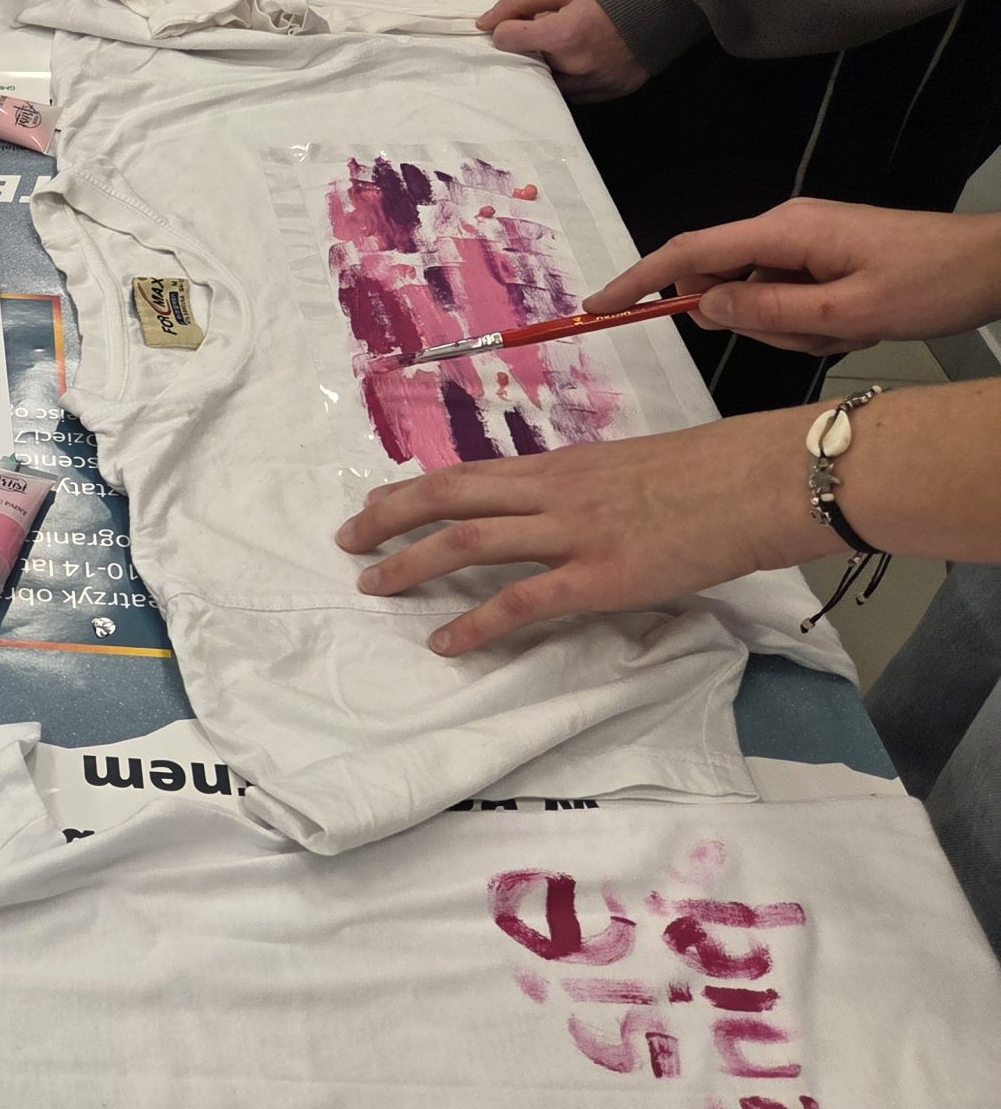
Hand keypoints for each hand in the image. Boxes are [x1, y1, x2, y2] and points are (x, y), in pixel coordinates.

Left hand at [336, 408, 826, 655]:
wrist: (762, 480)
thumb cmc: (711, 474)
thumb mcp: (632, 468)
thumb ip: (587, 489)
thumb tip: (561, 509)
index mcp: (560, 465)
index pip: (468, 474)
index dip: (414, 488)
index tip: (374, 500)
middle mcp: (552, 491)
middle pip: (448, 496)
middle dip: (388, 517)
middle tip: (346, 539)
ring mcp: (571, 532)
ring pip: (467, 540)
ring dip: (411, 562)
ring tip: (371, 585)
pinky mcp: (599, 576)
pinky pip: (521, 602)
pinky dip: (475, 622)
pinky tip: (444, 643)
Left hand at [476, 0, 645, 100]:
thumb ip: (520, 2)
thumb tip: (484, 23)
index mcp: (564, 36)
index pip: (507, 41)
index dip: (507, 28)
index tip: (518, 23)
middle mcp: (578, 68)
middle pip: (529, 66)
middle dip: (530, 50)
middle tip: (544, 34)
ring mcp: (597, 84)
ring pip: (551, 85)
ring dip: (550, 69)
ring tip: (565, 47)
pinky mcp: (613, 92)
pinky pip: (577, 95)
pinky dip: (572, 80)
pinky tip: (583, 60)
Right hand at [584, 198, 1000, 354]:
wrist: (994, 265)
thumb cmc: (931, 284)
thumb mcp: (851, 311)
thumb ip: (770, 311)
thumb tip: (702, 306)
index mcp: (785, 231)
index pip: (689, 252)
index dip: (639, 280)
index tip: (598, 307)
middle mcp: (785, 228)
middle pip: (724, 280)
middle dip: (755, 320)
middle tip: (821, 332)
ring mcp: (802, 242)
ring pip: (758, 298)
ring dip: (793, 327)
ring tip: (852, 327)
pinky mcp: (819, 257)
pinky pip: (786, 297)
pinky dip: (809, 321)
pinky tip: (855, 323)